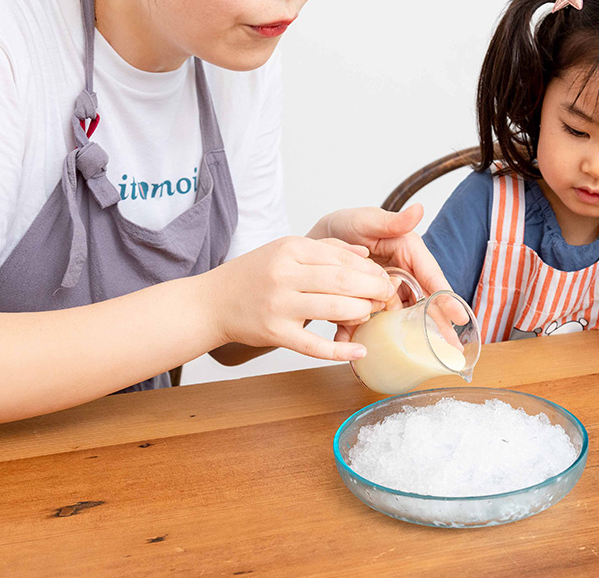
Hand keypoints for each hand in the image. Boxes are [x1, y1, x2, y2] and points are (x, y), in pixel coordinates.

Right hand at [203, 236, 394, 360]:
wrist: (212, 302)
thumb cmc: (253, 275)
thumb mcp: (285, 249)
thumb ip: (326, 248)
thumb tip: (364, 253)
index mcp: (290, 248)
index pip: (341, 257)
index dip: (369, 269)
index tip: (383, 277)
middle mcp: (284, 275)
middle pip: (343, 281)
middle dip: (373, 289)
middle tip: (386, 295)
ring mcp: (279, 306)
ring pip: (334, 310)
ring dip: (362, 313)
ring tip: (372, 314)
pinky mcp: (276, 334)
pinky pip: (315, 346)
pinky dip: (341, 351)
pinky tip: (360, 350)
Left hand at [311, 205, 452, 342]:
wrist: (314, 244)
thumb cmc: (345, 225)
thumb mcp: (366, 220)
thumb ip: (392, 220)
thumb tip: (418, 210)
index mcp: (409, 252)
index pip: (432, 277)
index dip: (446, 298)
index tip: (459, 316)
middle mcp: (403, 274)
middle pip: (425, 303)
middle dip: (438, 327)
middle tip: (452, 350)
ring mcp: (387, 291)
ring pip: (402, 318)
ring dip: (407, 338)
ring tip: (418, 359)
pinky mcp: (370, 304)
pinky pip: (375, 322)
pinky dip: (368, 335)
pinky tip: (365, 351)